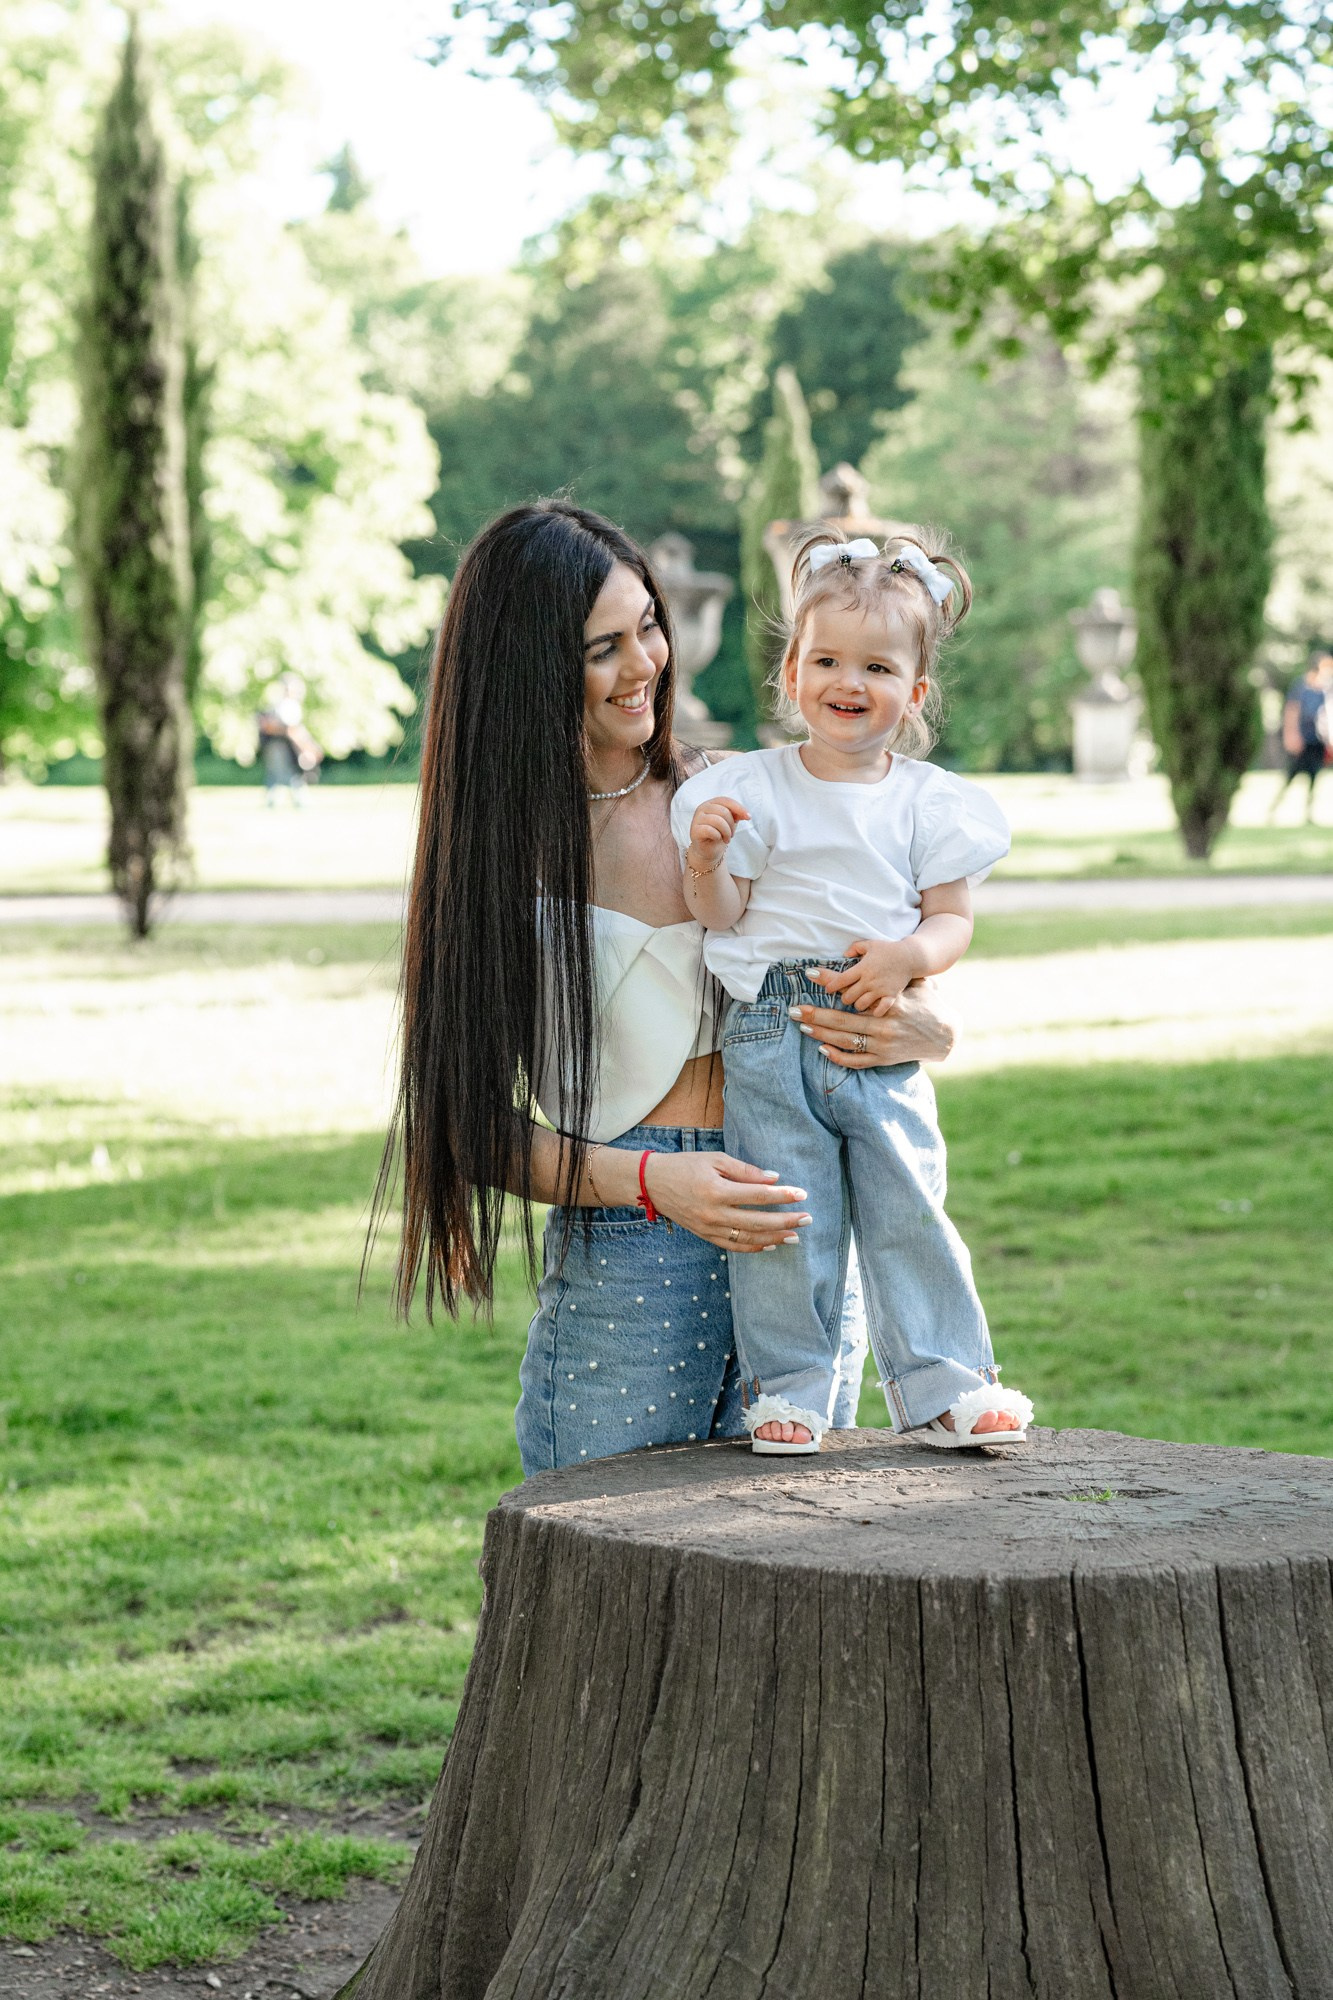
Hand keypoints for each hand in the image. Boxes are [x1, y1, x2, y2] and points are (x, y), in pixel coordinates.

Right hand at [641, 1150, 810, 1252]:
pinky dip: (753, 1247)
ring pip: (747, 1238)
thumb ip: (745, 1171)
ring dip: (774, 1238)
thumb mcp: (715, 1160)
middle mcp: (712, 1213)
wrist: (653, 1184)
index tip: (801, 1194)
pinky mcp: (704, 1235)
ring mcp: (708, 1228)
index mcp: (716, 1190)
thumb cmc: (685, 1166)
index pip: (757, 1195)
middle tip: (807, 1219)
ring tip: (795, 1235)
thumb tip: (774, 1179)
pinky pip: (733, 1246)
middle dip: (785, 1221)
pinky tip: (770, 1244)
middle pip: (757, 1221)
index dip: (782, 1195)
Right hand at [687, 796, 748, 871]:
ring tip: (727, 839)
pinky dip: (718, 836)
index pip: (726, 800)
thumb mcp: (730, 822)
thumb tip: (745, 814)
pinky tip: (718, 839)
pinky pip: (710, 830)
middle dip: (731, 824)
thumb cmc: (719, 834)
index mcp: (711, 803)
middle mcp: (702, 808)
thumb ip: (736, 815)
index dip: (738, 808)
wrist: (708, 850)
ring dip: (726, 832)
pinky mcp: (694, 831)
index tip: (748, 817)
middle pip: (723, 811)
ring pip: (717, 820)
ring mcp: (697, 819)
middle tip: (732, 834)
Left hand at [790, 977, 955, 1068]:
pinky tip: (822, 1048)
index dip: (830, 983)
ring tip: (802, 1025)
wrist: (945, 1034)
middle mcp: (885, 1025)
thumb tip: (865, 955)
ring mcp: (884, 1045)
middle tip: (793, 1009)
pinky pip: (856, 1060)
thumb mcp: (914, 983)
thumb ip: (891, 974)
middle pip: (842, 1020)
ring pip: (846, 1040)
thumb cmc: (928, 1003)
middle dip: (815, 1014)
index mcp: (891, 1003)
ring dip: (821, 1033)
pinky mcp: (884, 1059)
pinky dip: (838, 1057)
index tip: (810, 975)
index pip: (853, 992)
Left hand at [810, 939, 916, 1015]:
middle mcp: (869, 980)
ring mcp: (880, 989)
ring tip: (860, 1002)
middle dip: (844, 998)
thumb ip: (855, 947)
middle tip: (847, 996)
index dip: (831, 986)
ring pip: (861, 1005)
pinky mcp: (891, 996)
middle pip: (848, 996)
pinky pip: (880, 1009)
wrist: (910, 956)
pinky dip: (875, 1012)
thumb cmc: (888, 950)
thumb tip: (844, 954)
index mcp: (862, 968)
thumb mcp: (870, 944)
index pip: (841, 980)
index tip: (829, 989)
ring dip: (858, 1005)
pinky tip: (874, 1009)